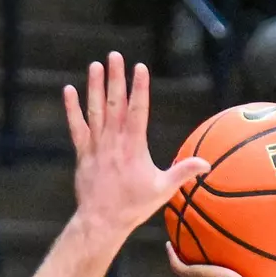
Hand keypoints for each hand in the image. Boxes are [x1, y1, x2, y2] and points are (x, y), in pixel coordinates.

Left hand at [64, 53, 208, 240]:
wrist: (102, 221)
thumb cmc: (134, 206)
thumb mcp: (163, 190)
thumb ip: (183, 172)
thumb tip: (206, 164)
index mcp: (134, 147)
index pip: (138, 111)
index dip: (139, 88)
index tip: (140, 68)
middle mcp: (114, 142)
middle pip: (115, 103)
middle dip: (116, 78)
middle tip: (115, 55)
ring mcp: (96, 146)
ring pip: (95, 110)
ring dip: (95, 86)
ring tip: (96, 65)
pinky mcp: (83, 153)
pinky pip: (76, 126)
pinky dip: (72, 108)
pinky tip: (69, 90)